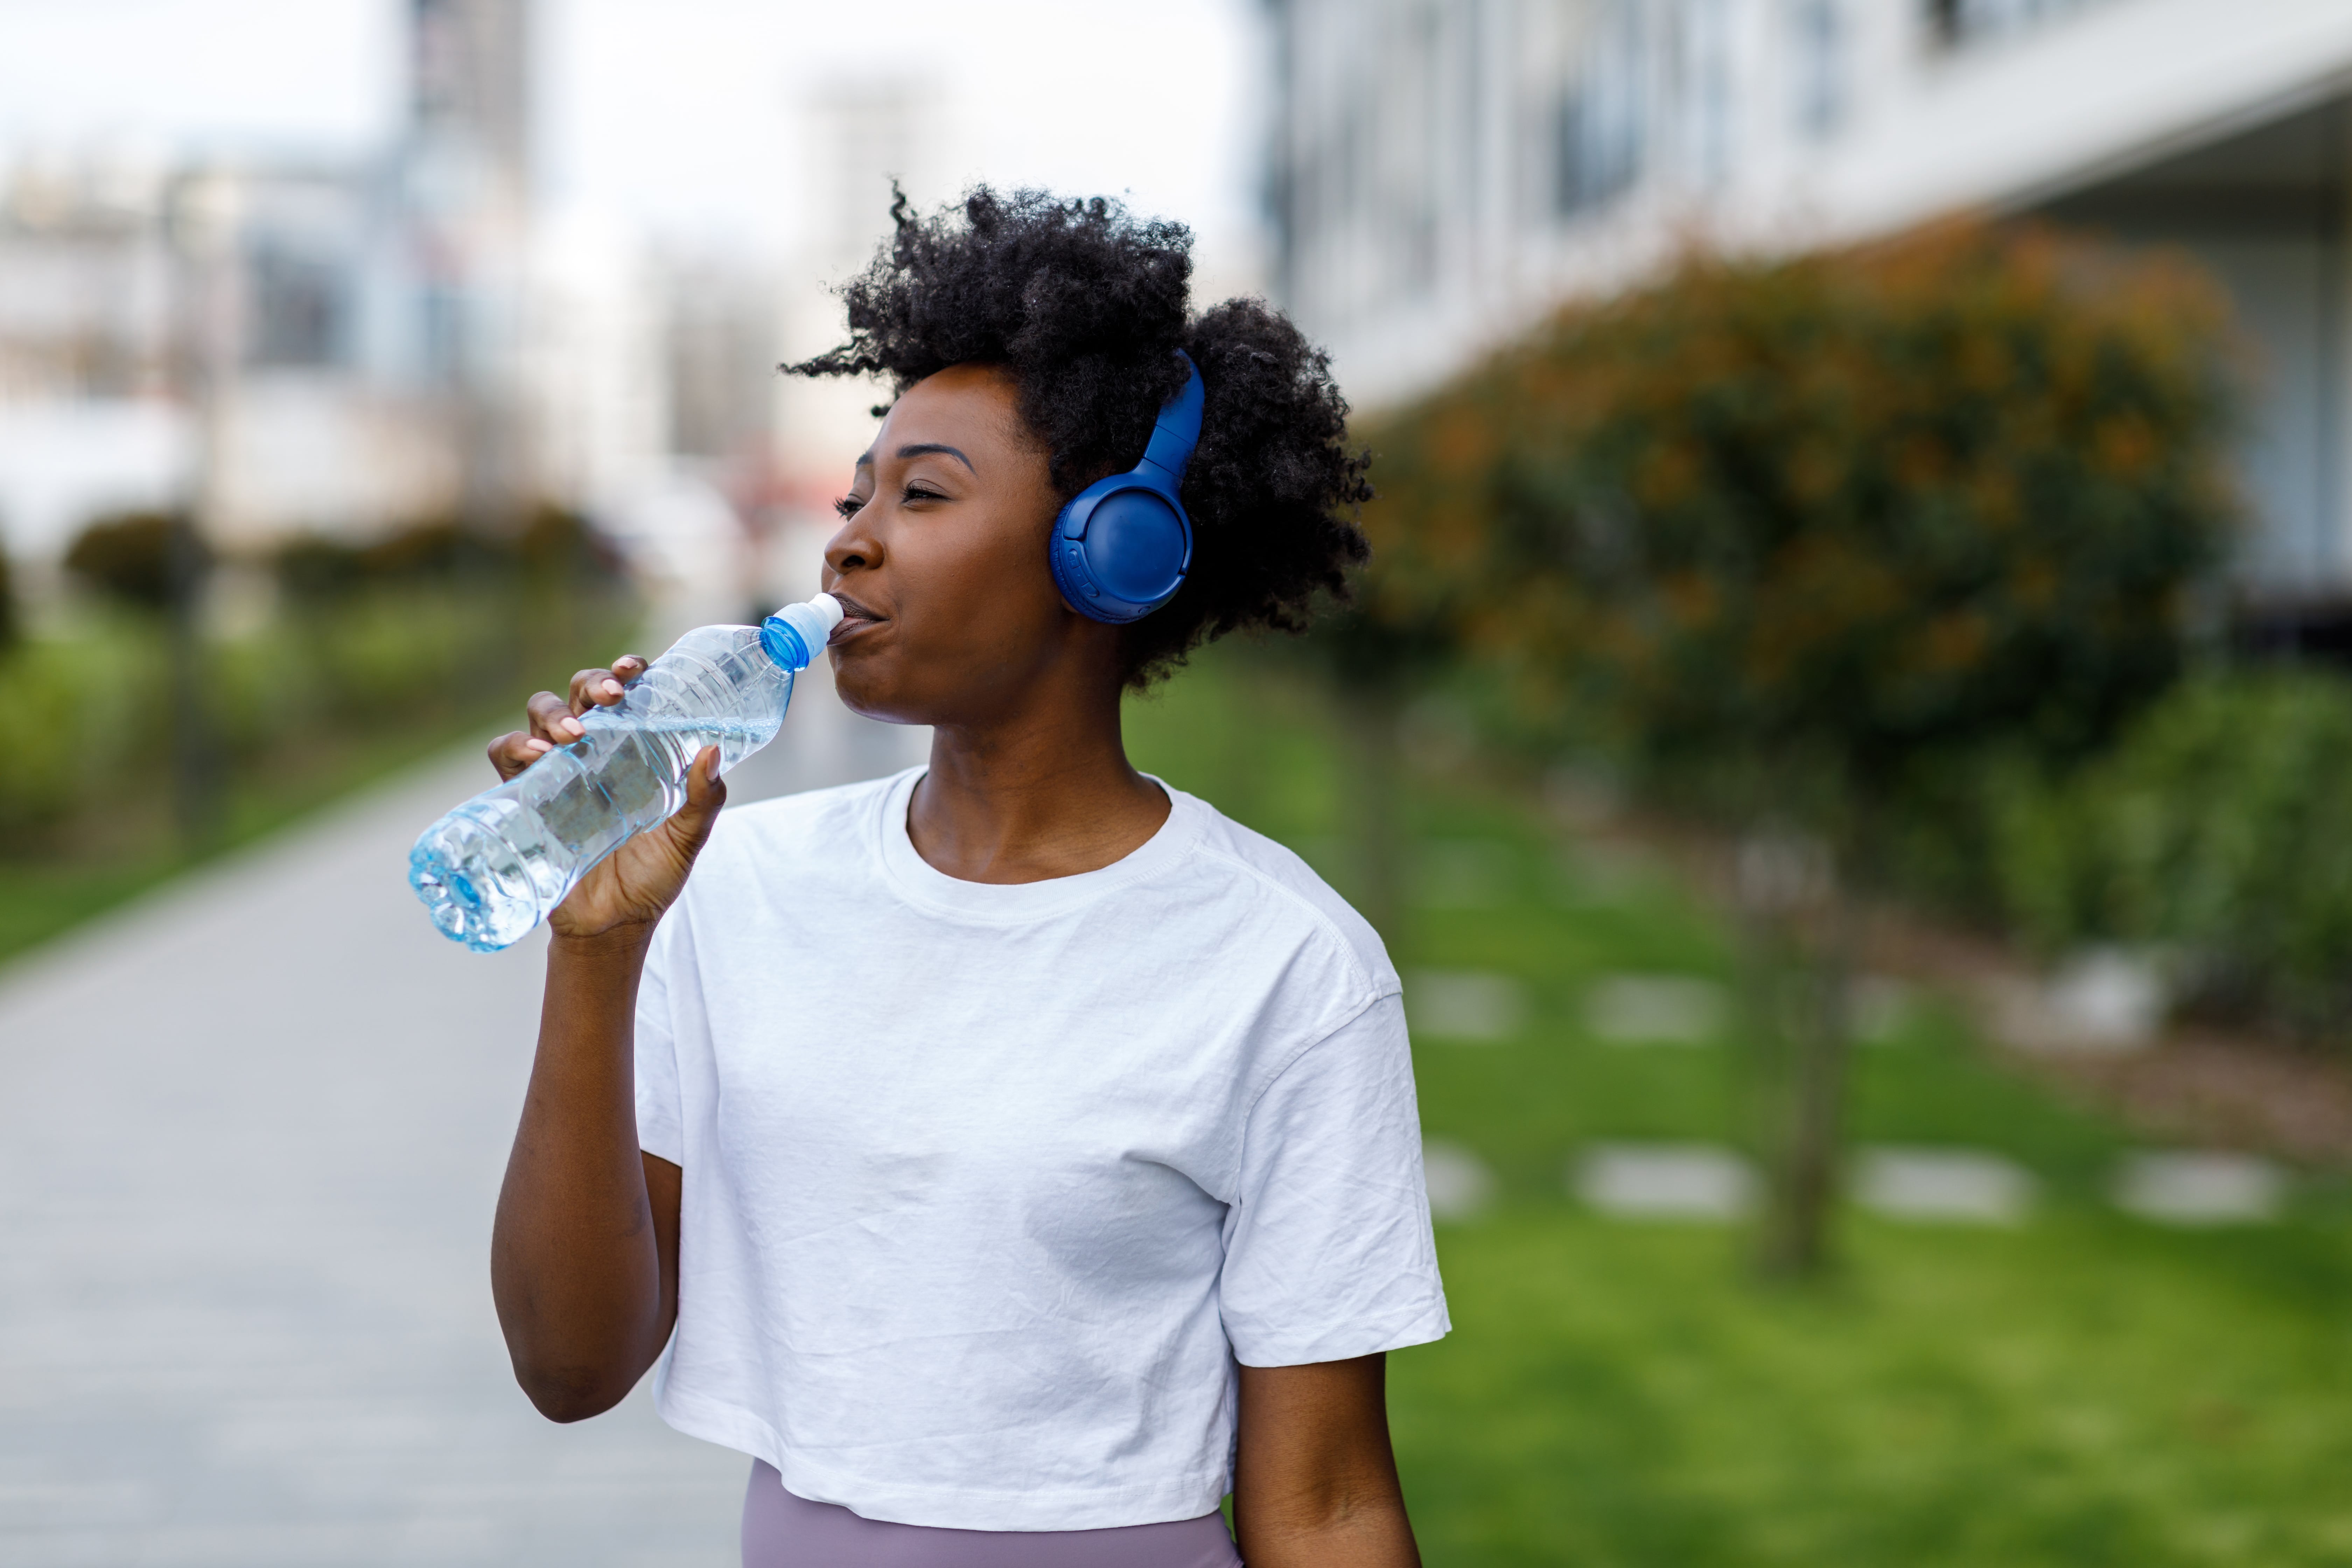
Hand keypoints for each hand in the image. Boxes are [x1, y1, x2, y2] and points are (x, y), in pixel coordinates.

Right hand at [485, 656, 727, 941]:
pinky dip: (515, 747)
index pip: (622, 695)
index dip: (624, 672)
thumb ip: (703, 799)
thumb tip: (712, 751)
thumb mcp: (687, 838)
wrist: (614, 926)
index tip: (635, 670)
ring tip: (574, 736)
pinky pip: (505, 757)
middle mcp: (590, 754)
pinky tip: (538, 757)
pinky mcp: (526, 799)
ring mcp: (556, 774)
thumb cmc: (651, 879)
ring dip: (552, 715)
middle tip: (611, 699)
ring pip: (539, 717)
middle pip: (577, 695)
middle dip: (589, 684)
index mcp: (629, 751)